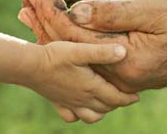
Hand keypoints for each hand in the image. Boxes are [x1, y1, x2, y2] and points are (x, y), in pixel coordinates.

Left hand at [19, 0, 166, 92]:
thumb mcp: (156, 9)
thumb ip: (115, 13)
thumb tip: (77, 12)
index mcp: (126, 62)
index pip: (78, 38)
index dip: (54, 13)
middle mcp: (119, 72)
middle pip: (74, 46)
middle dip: (48, 19)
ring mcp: (122, 72)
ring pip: (81, 48)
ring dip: (58, 25)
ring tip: (34, 8)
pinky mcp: (126, 65)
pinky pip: (95, 48)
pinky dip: (78, 31)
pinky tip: (63, 18)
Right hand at [24, 41, 138, 123]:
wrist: (30, 66)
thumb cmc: (55, 56)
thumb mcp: (80, 50)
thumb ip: (102, 52)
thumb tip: (124, 52)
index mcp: (91, 87)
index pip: (116, 98)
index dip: (128, 98)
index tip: (137, 96)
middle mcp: (82, 98)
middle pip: (106, 107)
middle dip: (118, 103)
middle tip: (125, 96)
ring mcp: (69, 103)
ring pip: (92, 116)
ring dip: (102, 111)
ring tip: (106, 102)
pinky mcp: (58, 102)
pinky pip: (72, 117)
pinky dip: (80, 115)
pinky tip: (81, 106)